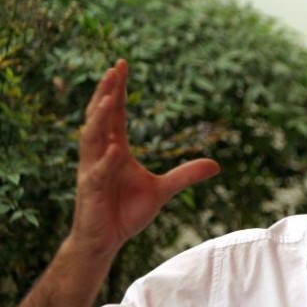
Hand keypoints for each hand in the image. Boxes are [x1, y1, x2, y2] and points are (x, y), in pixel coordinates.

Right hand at [70, 59, 219, 260]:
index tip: (122, 65)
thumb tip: (216, 164)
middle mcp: (98, 155)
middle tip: (114, 70)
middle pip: (99, 117)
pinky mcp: (89, 192)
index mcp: (114, 149)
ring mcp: (91, 171)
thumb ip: (185, 175)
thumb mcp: (162, 191)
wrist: (106, 241)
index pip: (115, 114)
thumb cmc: (126, 212)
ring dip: (99, 118)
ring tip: (109, 98)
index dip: (118, 90)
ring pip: (91, 139)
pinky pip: (97, 173)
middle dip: (105, 93)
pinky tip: (115, 148)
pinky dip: (106, 161)